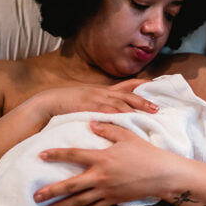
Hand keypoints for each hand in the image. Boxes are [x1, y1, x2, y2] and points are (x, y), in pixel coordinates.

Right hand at [32, 79, 157, 122]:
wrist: (47, 103)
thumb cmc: (65, 105)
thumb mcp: (85, 101)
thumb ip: (99, 105)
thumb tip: (110, 113)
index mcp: (101, 91)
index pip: (124, 86)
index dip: (139, 86)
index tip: (153, 86)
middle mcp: (101, 92)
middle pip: (127, 95)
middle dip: (143, 101)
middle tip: (157, 108)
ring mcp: (96, 99)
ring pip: (121, 103)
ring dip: (136, 108)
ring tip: (149, 115)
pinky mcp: (90, 107)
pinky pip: (108, 111)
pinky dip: (121, 115)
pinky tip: (130, 119)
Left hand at [33, 123, 176, 205]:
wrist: (163, 174)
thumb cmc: (146, 152)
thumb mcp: (127, 136)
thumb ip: (107, 129)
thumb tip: (90, 124)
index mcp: (102, 158)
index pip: (74, 155)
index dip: (57, 155)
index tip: (41, 156)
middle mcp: (101, 176)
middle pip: (71, 185)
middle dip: (52, 190)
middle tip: (35, 196)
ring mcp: (107, 191)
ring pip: (79, 201)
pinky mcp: (114, 200)